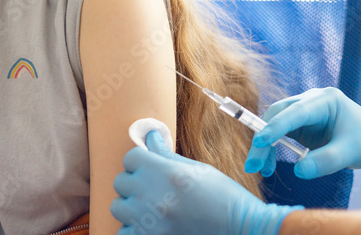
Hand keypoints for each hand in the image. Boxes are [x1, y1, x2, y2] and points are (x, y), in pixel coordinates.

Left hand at [111, 131, 300, 234]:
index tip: (149, 166)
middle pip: (121, 181)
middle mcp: (153, 196)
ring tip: (151, 208)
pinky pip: (124, 231)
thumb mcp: (196, 169)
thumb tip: (151, 136)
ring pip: (118, 207)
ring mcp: (149, 222)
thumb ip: (166, 154)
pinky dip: (134, 229)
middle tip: (152, 188)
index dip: (140, 160)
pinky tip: (152, 225)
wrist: (242, 230)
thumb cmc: (223, 197)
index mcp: (165, 172)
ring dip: (131, 206)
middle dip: (134, 182)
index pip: (130, 157)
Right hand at [245, 87, 360, 178]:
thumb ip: (328, 161)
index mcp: (324, 100)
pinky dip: (270, 149)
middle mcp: (308, 101)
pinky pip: (277, 134)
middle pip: (277, 115)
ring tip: (260, 169)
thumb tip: (299, 171)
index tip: (261, 142)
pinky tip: (268, 165)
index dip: (276, 126)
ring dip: (263, 146)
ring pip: (272, 124)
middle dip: (262, 140)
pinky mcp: (297, 123)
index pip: (295, 112)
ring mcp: (301, 111)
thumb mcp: (352, 152)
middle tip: (253, 164)